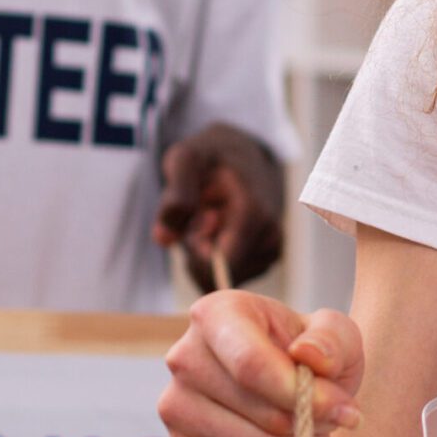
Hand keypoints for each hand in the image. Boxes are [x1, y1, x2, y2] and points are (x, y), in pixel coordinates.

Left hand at [154, 124, 286, 291]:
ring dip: (202, 257)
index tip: (198, 222)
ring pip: (221, 279)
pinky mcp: (266, 261)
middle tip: (198, 217)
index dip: (199, 253)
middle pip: (220, 273)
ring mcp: (271, 250)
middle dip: (197, 252)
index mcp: (254, 210)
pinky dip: (212, 263)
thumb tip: (164, 237)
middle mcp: (270, 234)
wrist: (241, 156)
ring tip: (207, 220)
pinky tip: (215, 234)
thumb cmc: (210, 157)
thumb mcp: (185, 159)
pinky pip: (228, 280)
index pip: (226, 261)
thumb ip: (175, 194)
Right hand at [157, 289, 361, 436]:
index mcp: (217, 315)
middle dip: (313, 425)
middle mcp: (184, 359)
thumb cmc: (307, 361)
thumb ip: (333, 340)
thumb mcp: (336, 338)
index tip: (343, 409)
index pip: (252, 366)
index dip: (302, 396)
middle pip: (264, 414)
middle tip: (331, 419)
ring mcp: (175, 410)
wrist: (279, 403)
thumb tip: (310, 356)